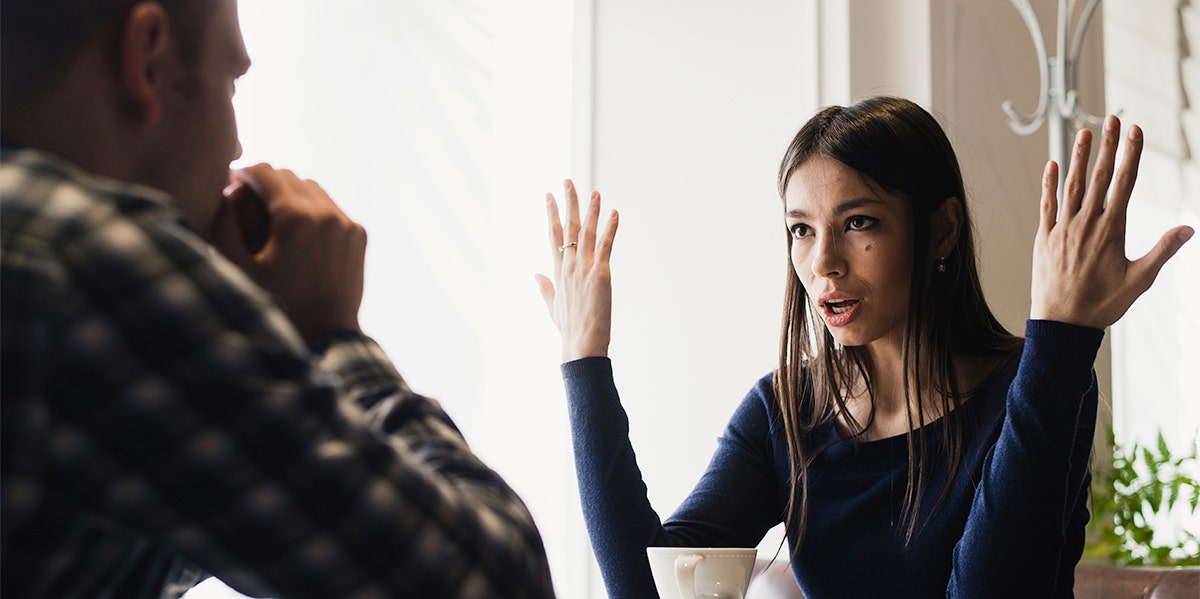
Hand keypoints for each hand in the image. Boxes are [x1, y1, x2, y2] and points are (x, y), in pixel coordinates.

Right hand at [212, 163, 364, 338]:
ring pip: (313, 189)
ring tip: (274, 215)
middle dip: (267, 184)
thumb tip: (231, 190)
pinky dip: (314, 210)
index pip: (265, 172)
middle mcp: (324, 212)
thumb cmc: (275, 303)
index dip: (245, 175)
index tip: (233, 185)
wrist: (325, 333)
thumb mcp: (239, 266)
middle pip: (289, 177)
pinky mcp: (358, 234)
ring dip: (292, 195)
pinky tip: (300, 232)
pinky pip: (332, 208)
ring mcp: (346, 222)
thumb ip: (227, 223)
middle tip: (249, 200)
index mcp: (293, 216)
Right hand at [535, 179, 618, 361]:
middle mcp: (568, 266)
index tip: (549, 196)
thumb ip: (544, 287)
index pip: (552, 235)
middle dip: (568, 203)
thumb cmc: (568, 329)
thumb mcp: (552, 306)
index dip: (551, 214)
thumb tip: (534, 274)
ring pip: (586, 232)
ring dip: (591, 210)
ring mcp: (583, 269)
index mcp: (557, 272)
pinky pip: (606, 245)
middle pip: (567, 227)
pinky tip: (615, 212)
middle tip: (568, 182)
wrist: (581, 343)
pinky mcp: (600, 274)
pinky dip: (611, 228)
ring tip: (594, 192)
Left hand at [1030, 115, 1193, 328]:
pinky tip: (1053, 164)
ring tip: (1085, 131)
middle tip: (1112, 117)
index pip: (1124, 183)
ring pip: (1071, 186)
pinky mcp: (1044, 238)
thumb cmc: (1104, 304)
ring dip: (1079, 157)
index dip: (1130, 154)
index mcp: (1111, 229)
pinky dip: (1049, 184)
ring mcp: (1062, 229)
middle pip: (1099, 176)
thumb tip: (1189, 228)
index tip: (1135, 130)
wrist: (1061, 324)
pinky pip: (1046, 205)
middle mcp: (1085, 223)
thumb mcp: (1140, 280)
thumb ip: (1163, 251)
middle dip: (1107, 145)